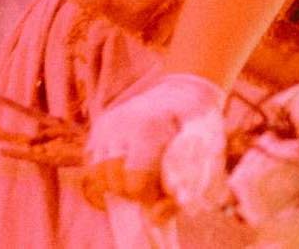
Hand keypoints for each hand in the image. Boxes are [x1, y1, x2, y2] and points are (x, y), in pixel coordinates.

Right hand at [82, 72, 223, 207]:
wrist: (183, 87)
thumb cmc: (197, 120)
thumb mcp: (205, 143)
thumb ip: (187, 180)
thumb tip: (162, 210)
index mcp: (149, 128)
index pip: (135, 180)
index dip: (148, 196)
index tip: (162, 193)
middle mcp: (121, 124)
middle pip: (113, 180)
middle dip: (131, 192)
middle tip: (152, 185)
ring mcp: (106, 124)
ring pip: (97, 174)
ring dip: (116, 183)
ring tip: (139, 175)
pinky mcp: (99, 126)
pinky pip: (92, 163)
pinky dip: (107, 173)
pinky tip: (128, 165)